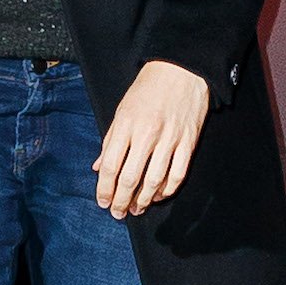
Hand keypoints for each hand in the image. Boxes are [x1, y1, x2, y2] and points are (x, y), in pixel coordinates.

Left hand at [93, 60, 209, 218]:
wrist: (180, 71)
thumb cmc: (147, 89)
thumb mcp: (122, 109)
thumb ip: (110, 139)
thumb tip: (97, 167)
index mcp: (125, 124)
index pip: (110, 164)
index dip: (104, 187)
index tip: (102, 201)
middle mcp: (146, 134)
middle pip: (130, 177)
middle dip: (121, 199)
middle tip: (117, 212)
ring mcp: (169, 140)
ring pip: (154, 181)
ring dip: (143, 200)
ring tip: (136, 209)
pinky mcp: (188, 143)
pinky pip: (177, 174)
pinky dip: (166, 190)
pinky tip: (158, 196)